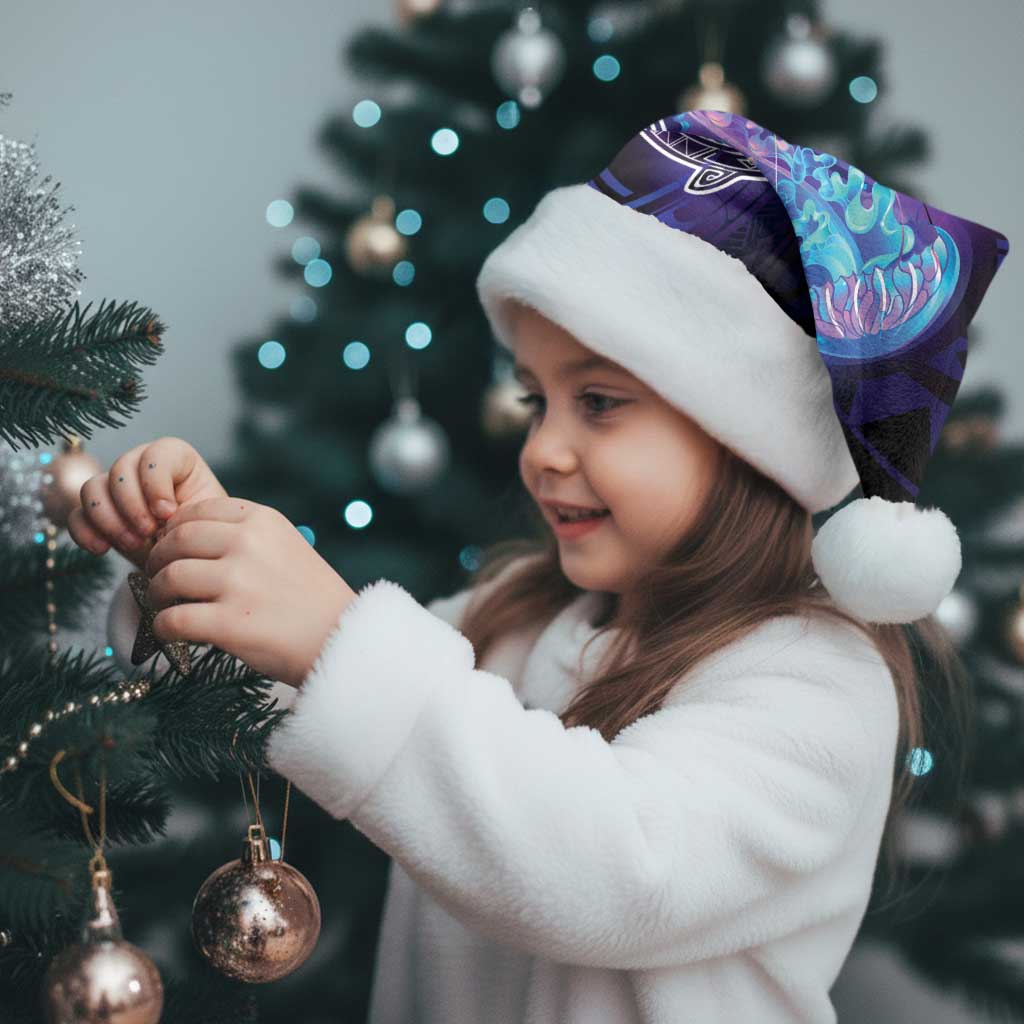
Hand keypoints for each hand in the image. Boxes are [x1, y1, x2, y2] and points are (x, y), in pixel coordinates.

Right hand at [67, 437, 227, 570]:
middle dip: (132, 505)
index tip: (168, 513)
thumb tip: (163, 516)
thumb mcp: (206, 519)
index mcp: (176, 459)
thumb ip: (189, 510)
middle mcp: (141, 466)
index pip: (156, 454)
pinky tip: (102, 549)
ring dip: (109, 520)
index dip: (156, 483)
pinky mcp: (97, 514)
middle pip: (120, 469)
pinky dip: (85, 532)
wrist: (189, 559)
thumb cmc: (203, 534)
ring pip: (92, 488)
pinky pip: (76, 515)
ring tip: (133, 544)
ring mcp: (115, 488)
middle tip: (148, 533)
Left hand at [142, 496, 357, 687]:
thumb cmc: (312, 598)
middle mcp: (248, 544)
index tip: (172, 548)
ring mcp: (238, 583)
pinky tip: (170, 632)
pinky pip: (172, 620)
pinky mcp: (229, 623)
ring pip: (169, 578)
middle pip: (176, 541)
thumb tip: (185, 538)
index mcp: (263, 520)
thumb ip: (245, 536)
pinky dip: (163, 628)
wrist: (342, 640)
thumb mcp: (287, 546)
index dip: (175, 530)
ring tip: (165, 605)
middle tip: (157, 577)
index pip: (197, 511)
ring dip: (157, 594)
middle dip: (158, 560)